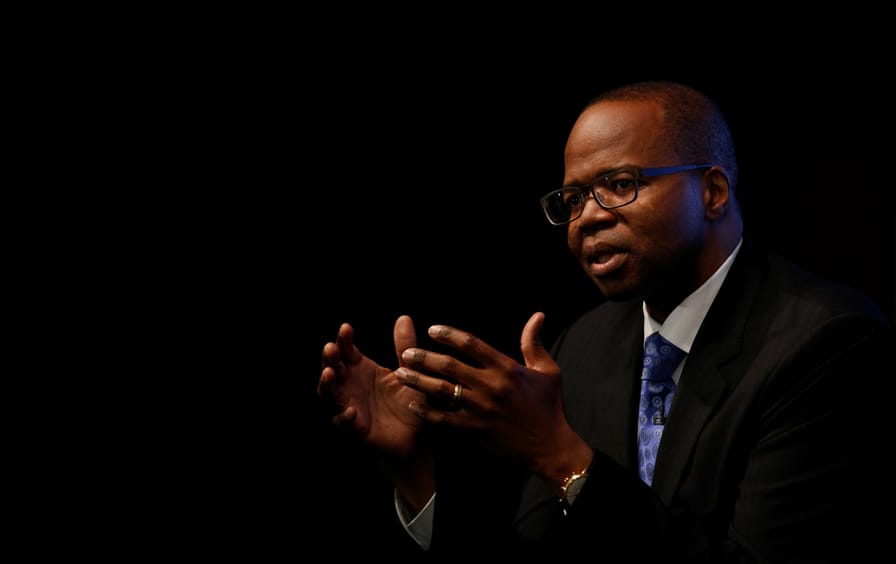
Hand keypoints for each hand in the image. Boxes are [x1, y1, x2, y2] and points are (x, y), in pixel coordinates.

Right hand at [318, 315, 426, 458]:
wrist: (416, 437)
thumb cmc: (409, 402)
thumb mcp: (409, 372)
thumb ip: (404, 348)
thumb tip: (404, 318)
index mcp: (361, 369)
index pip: (347, 351)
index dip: (344, 340)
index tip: (346, 327)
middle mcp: (351, 386)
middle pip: (333, 369)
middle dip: (329, 358)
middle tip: (330, 347)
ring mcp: (350, 405)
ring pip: (330, 394)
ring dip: (327, 384)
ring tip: (329, 373)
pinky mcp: (356, 428)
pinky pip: (344, 423)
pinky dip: (344, 417)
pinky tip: (351, 410)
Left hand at [394, 312, 591, 482]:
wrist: (551, 446)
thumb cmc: (549, 406)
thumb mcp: (548, 371)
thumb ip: (534, 343)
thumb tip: (537, 316)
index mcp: (506, 368)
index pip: (472, 344)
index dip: (449, 334)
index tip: (432, 329)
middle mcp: (491, 386)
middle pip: (450, 366)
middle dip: (424, 357)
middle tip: (406, 352)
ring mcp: (482, 409)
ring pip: (442, 391)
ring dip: (419, 380)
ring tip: (400, 373)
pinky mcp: (476, 430)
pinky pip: (445, 420)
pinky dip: (427, 412)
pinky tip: (412, 404)